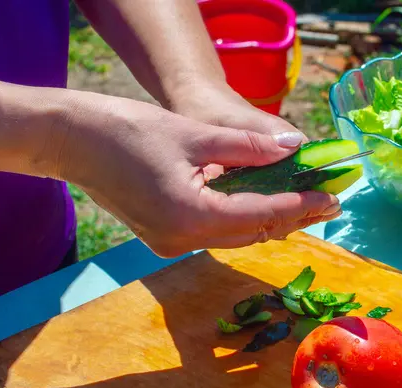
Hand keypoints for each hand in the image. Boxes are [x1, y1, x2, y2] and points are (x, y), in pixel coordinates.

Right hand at [48, 91, 340, 257]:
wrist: (69, 140)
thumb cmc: (125, 130)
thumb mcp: (194, 133)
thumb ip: (248, 147)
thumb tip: (294, 150)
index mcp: (190, 216)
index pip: (261, 215)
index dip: (300, 206)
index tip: (332, 199)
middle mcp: (181, 240)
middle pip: (251, 232)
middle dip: (292, 215)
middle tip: (328, 201)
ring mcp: (170, 242)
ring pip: (235, 233)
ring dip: (269, 217)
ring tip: (304, 200)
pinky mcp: (164, 235)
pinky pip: (215, 230)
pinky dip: (242, 215)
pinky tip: (262, 199)